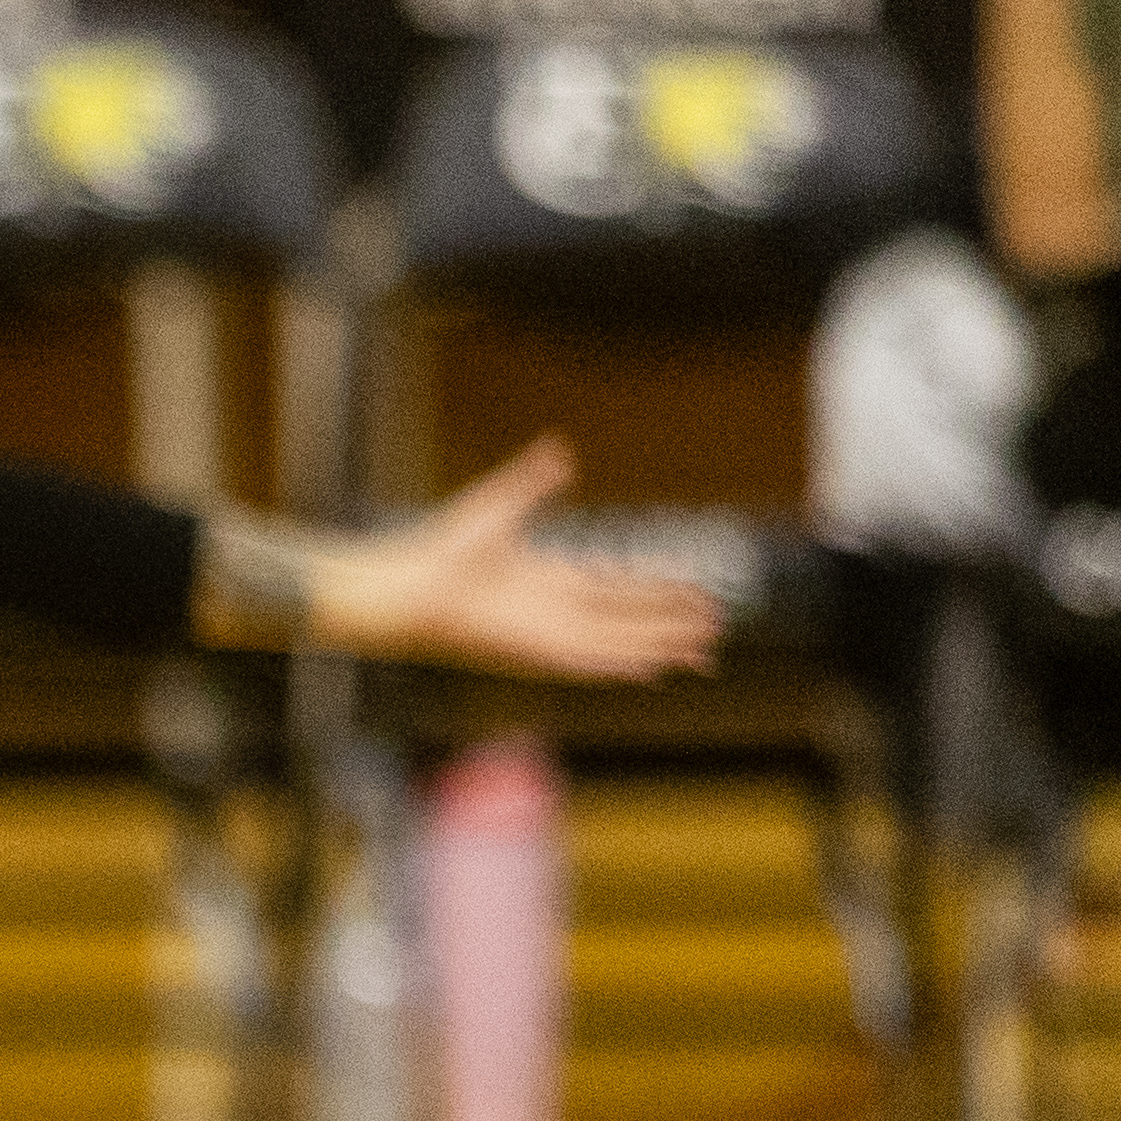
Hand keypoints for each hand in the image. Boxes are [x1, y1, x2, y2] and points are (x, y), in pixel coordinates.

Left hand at [311, 438, 722, 686]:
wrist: (402, 584)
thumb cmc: (437, 549)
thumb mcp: (498, 503)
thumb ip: (534, 479)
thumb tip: (560, 450)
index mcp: (550, 578)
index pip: (619, 586)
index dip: (659, 589)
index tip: (696, 590)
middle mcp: (555, 611)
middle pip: (630, 618)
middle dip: (673, 623)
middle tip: (718, 625)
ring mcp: (547, 633)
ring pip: (620, 644)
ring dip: (661, 647)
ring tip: (704, 653)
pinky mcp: (531, 650)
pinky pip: (586, 663)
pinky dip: (619, 664)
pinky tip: (651, 670)